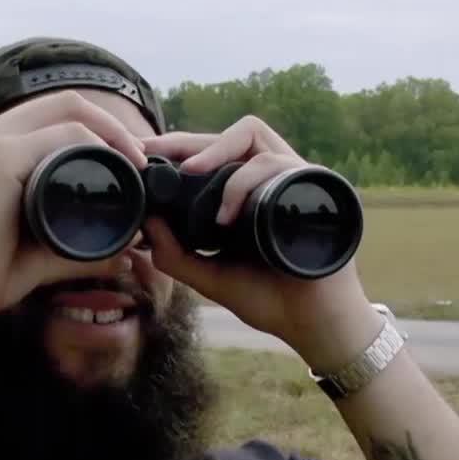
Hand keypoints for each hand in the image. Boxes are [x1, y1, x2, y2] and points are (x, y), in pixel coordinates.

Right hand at [0, 91, 150, 318]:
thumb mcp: (37, 251)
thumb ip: (77, 250)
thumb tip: (122, 255)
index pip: (50, 116)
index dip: (95, 128)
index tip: (127, 160)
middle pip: (63, 102)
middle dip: (110, 124)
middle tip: (140, 157)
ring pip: (68, 110)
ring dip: (111, 131)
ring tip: (136, 162)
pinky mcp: (0, 158)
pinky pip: (63, 134)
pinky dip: (99, 144)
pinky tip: (119, 165)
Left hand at [141, 116, 383, 366]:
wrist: (312, 324)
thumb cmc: (269, 299)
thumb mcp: (209, 276)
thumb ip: (176, 255)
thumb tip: (147, 220)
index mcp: (248, 195)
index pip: (215, 153)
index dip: (180, 147)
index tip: (145, 155)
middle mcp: (271, 180)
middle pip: (229, 135)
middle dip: (187, 139)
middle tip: (153, 152)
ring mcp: (292, 179)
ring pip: (251, 138)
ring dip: (217, 158)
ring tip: (194, 184)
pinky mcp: (311, 185)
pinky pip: (274, 163)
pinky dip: (244, 182)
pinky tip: (227, 217)